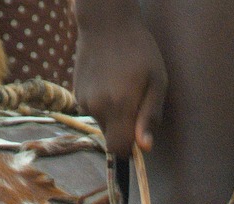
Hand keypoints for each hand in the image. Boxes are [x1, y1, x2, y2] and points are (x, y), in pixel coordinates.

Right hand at [72, 7, 167, 156]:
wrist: (105, 23)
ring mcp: (84, 100)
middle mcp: (96, 107)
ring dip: (114, 113)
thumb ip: (150, 116)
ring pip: (103, 123)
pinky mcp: (77, 94)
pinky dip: (103, 103)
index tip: (139, 134)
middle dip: (124, 129)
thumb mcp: (157, 81)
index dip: (130, 148)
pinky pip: (94, 110)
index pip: (118, 149)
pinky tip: (109, 80)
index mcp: (118, 106)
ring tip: (121, 85)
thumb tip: (144, 148)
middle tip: (135, 100)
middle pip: (111, 137)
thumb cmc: (139, 50)